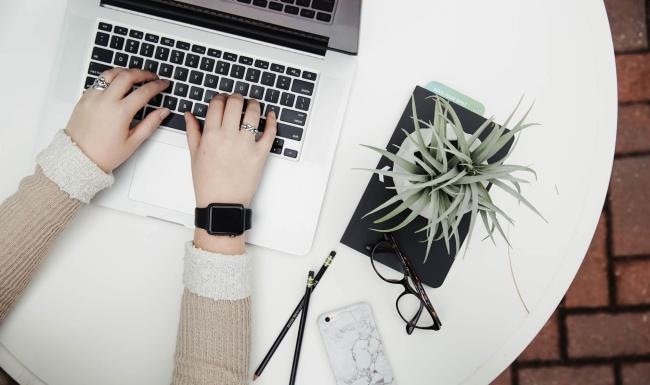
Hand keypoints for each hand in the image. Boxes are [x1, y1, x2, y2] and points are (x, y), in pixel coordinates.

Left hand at [65, 68, 170, 172]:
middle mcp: (105, 101)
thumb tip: (163, 112)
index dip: (157, 85)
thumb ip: (150, 124)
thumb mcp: (133, 142)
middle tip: (152, 76)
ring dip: (125, 71)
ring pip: (111, 74)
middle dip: (143, 73)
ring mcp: (92, 98)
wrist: (78, 159)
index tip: (163, 84)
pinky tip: (116, 84)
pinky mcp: (84, 99)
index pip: (144, 91)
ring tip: (134, 75)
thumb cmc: (104, 154)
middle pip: (127, 76)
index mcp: (120, 112)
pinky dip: (110, 79)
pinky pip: (98, 81)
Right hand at [186, 93, 276, 253]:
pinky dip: (272, 121)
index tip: (222, 99)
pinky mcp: (261, 154)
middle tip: (238, 99)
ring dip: (254, 104)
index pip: (217, 104)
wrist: (222, 203)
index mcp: (211, 135)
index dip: (220, 98)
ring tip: (253, 105)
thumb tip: (190, 114)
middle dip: (236, 97)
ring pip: (253, 113)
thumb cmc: (207, 183)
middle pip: (235, 103)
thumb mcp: (194, 155)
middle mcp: (229, 136)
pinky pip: (270, 132)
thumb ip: (193, 131)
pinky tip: (271, 116)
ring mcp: (246, 145)